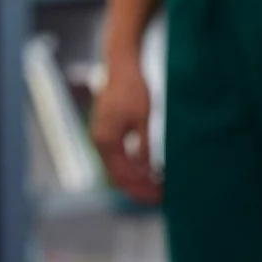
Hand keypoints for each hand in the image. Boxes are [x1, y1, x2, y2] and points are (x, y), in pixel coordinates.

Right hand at [88, 58, 161, 202]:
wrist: (120, 66)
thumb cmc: (133, 89)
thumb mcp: (143, 117)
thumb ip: (143, 144)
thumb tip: (146, 169)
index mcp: (106, 140)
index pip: (124, 175)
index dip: (142, 188)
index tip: (161, 194)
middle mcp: (98, 143)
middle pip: (117, 177)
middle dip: (139, 189)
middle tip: (162, 196)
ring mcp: (100, 139)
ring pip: (117, 169)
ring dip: (136, 180)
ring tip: (159, 185)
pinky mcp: (105, 134)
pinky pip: (117, 158)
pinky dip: (132, 167)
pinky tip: (150, 169)